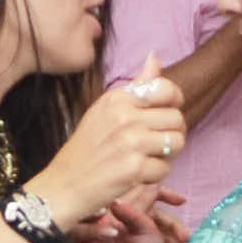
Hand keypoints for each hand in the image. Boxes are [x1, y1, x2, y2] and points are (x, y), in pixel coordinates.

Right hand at [33, 52, 184, 224]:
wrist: (64, 185)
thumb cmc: (86, 149)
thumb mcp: (105, 110)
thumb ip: (136, 87)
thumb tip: (154, 58)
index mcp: (117, 99)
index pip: (166, 89)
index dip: (174, 102)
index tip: (166, 114)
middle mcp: (125, 116)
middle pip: (177, 118)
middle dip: (172, 133)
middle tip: (155, 144)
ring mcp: (131, 142)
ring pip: (177, 142)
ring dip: (167, 154)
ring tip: (148, 157)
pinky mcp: (135, 168)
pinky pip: (165, 168)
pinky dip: (154, 176)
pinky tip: (137, 175)